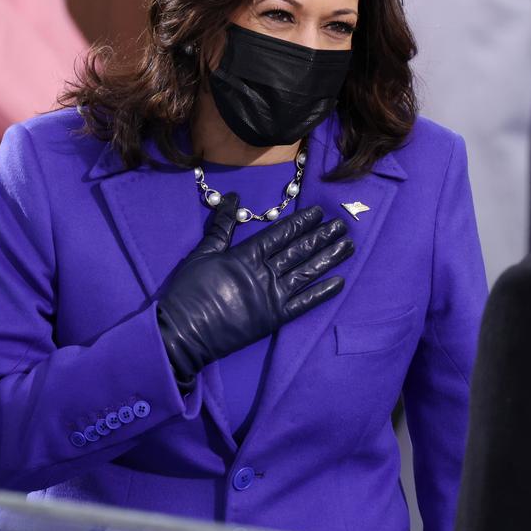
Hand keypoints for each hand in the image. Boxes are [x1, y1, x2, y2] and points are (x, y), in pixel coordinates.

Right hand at [158, 195, 353, 387]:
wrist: (182, 332)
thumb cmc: (188, 291)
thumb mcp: (202, 253)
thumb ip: (222, 226)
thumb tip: (233, 197)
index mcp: (246, 255)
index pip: (280, 234)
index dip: (302, 222)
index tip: (319, 212)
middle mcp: (264, 273)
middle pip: (299, 250)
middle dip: (321, 236)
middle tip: (342, 224)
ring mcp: (272, 296)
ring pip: (307, 273)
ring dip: (328, 258)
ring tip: (348, 246)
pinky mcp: (274, 318)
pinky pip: (304, 304)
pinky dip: (322, 293)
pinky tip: (340, 281)